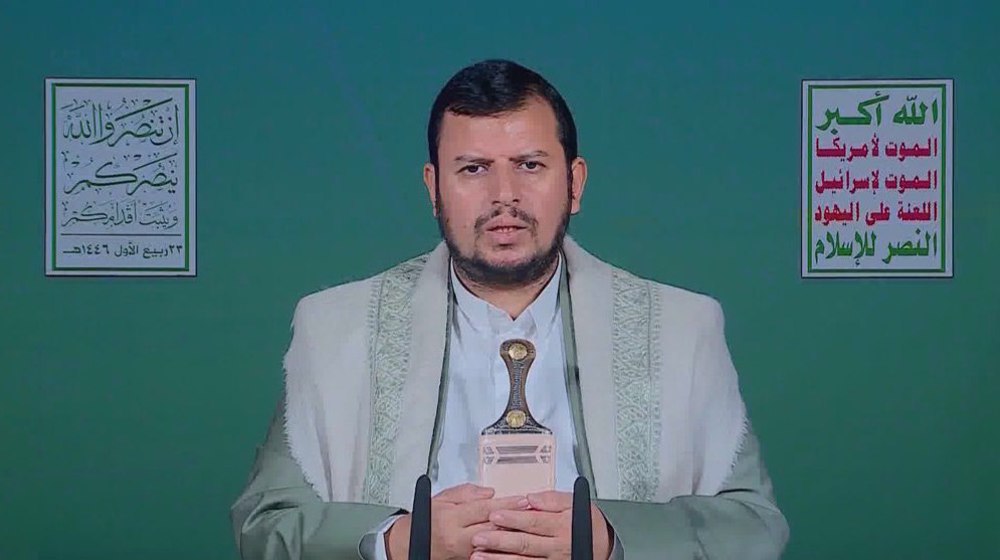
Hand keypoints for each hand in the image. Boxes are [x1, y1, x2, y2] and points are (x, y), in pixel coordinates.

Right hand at [385, 483, 527, 559]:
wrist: (411, 544)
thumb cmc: (427, 519)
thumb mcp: (442, 499)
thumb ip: (466, 493)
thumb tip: (489, 492)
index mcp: (451, 518)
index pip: (483, 509)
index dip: (505, 504)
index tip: (522, 499)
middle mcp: (458, 537)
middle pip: (492, 528)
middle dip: (515, 519)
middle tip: (534, 511)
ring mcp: (464, 552)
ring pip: (494, 543)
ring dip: (512, 534)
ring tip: (529, 525)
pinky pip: (489, 554)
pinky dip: (503, 547)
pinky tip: (515, 540)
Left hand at [470, 491, 610, 559]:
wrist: (604, 547)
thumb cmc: (586, 523)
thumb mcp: (575, 504)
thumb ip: (552, 499)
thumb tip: (530, 497)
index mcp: (562, 526)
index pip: (534, 522)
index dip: (513, 519)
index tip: (494, 514)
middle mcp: (557, 547)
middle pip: (525, 544)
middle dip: (499, 541)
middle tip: (478, 537)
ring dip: (498, 559)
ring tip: (478, 555)